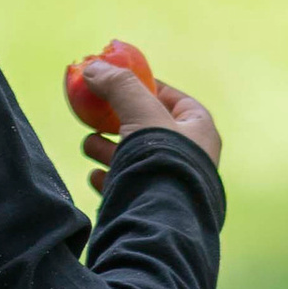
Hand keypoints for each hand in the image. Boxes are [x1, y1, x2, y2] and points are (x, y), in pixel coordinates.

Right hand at [76, 59, 221, 195]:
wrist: (161, 221)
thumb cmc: (161, 160)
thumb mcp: (141, 112)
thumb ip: (119, 86)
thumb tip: (92, 67)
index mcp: (199, 131)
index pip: (176, 101)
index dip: (149, 88)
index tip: (122, 83)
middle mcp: (189, 158)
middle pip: (151, 130)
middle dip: (120, 121)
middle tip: (97, 115)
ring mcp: (171, 184)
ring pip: (137, 159)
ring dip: (110, 150)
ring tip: (89, 144)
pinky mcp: (152, 207)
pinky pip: (128, 187)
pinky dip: (109, 179)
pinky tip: (94, 175)